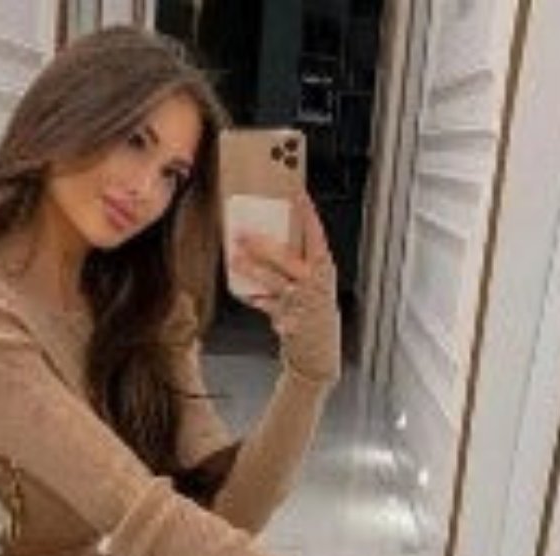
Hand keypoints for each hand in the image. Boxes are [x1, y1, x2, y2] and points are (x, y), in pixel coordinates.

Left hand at [228, 192, 340, 383]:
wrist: (317, 357)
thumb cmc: (313, 315)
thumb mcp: (314, 286)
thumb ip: (298, 265)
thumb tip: (270, 241)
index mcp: (324, 270)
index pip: (316, 235)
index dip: (306, 213)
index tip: (295, 193)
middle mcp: (315, 285)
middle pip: (287, 258)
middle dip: (262, 243)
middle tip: (241, 232)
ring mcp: (301, 304)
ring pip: (272, 281)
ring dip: (252, 269)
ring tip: (235, 260)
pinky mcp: (287, 322)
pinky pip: (264, 305)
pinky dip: (253, 298)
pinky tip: (242, 292)